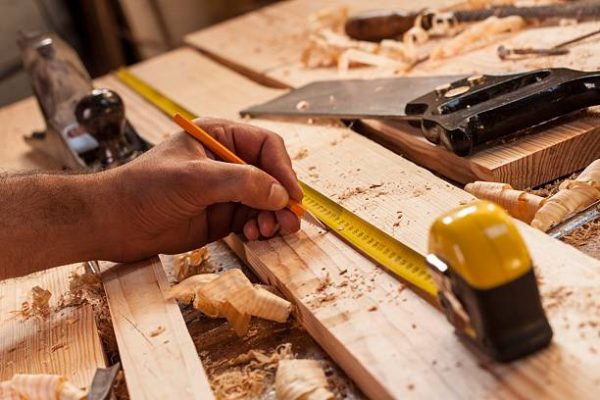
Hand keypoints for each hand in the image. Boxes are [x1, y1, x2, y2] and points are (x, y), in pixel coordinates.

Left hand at [98, 118, 302, 261]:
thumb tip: (280, 195)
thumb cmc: (145, 189)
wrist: (114, 223)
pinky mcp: (221, 215)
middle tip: (289, 220)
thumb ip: (240, 182)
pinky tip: (254, 235)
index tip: (291, 195)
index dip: (282, 169)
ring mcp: (225, 190)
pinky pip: (252, 219)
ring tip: (270, 231)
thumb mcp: (194, 179)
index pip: (265, 146)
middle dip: (281, 198)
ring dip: (273, 216)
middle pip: (271, 176)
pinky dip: (260, 228)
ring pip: (265, 201)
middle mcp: (226, 162)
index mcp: (219, 137)